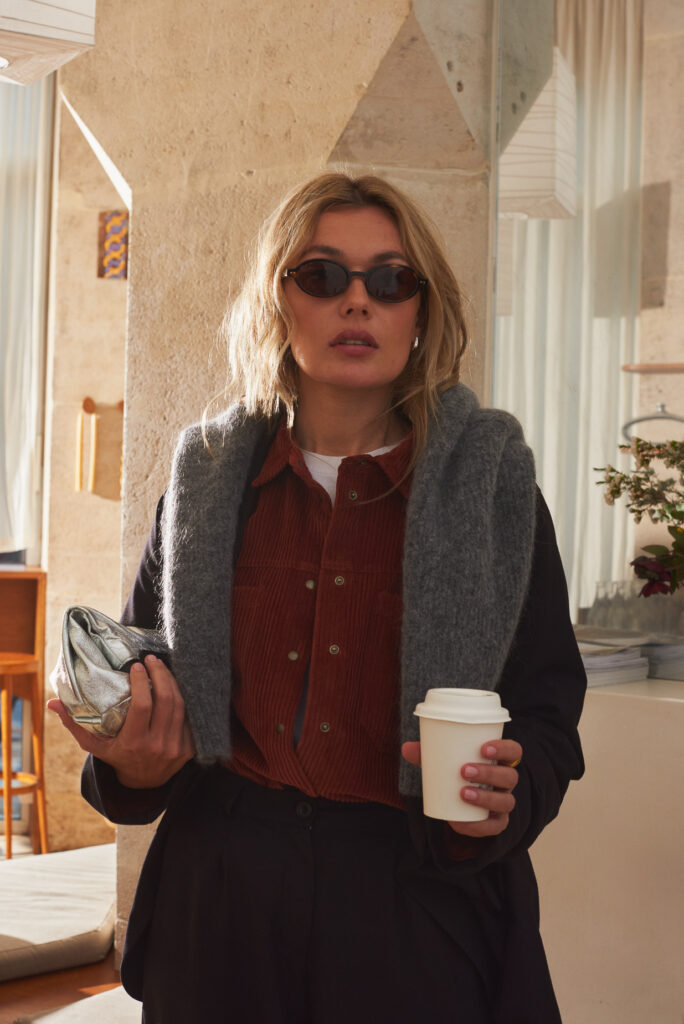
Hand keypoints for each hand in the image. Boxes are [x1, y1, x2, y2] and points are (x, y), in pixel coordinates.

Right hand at [47, 654, 194, 788]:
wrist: (144, 784)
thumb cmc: (117, 758)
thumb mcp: (94, 745)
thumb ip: (75, 724)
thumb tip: (53, 703)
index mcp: (133, 744)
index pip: (142, 706)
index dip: (142, 682)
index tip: (137, 666)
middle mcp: (157, 746)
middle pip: (166, 701)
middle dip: (160, 674)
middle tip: (152, 659)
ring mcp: (176, 748)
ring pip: (180, 706)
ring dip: (172, 682)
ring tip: (162, 668)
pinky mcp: (189, 748)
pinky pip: (190, 717)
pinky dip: (183, 698)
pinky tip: (174, 685)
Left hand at [401, 738, 521, 837]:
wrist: (460, 803)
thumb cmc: (455, 773)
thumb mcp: (443, 762)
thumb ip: (427, 755)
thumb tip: (406, 748)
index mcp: (499, 761)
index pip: (514, 751)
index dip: (504, 748)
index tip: (484, 747)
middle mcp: (506, 782)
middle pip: (509, 776)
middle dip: (489, 773)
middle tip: (464, 770)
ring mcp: (503, 803)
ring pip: (506, 801)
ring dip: (485, 797)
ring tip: (462, 793)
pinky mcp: (495, 823)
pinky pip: (493, 827)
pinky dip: (476, 826)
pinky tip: (458, 821)